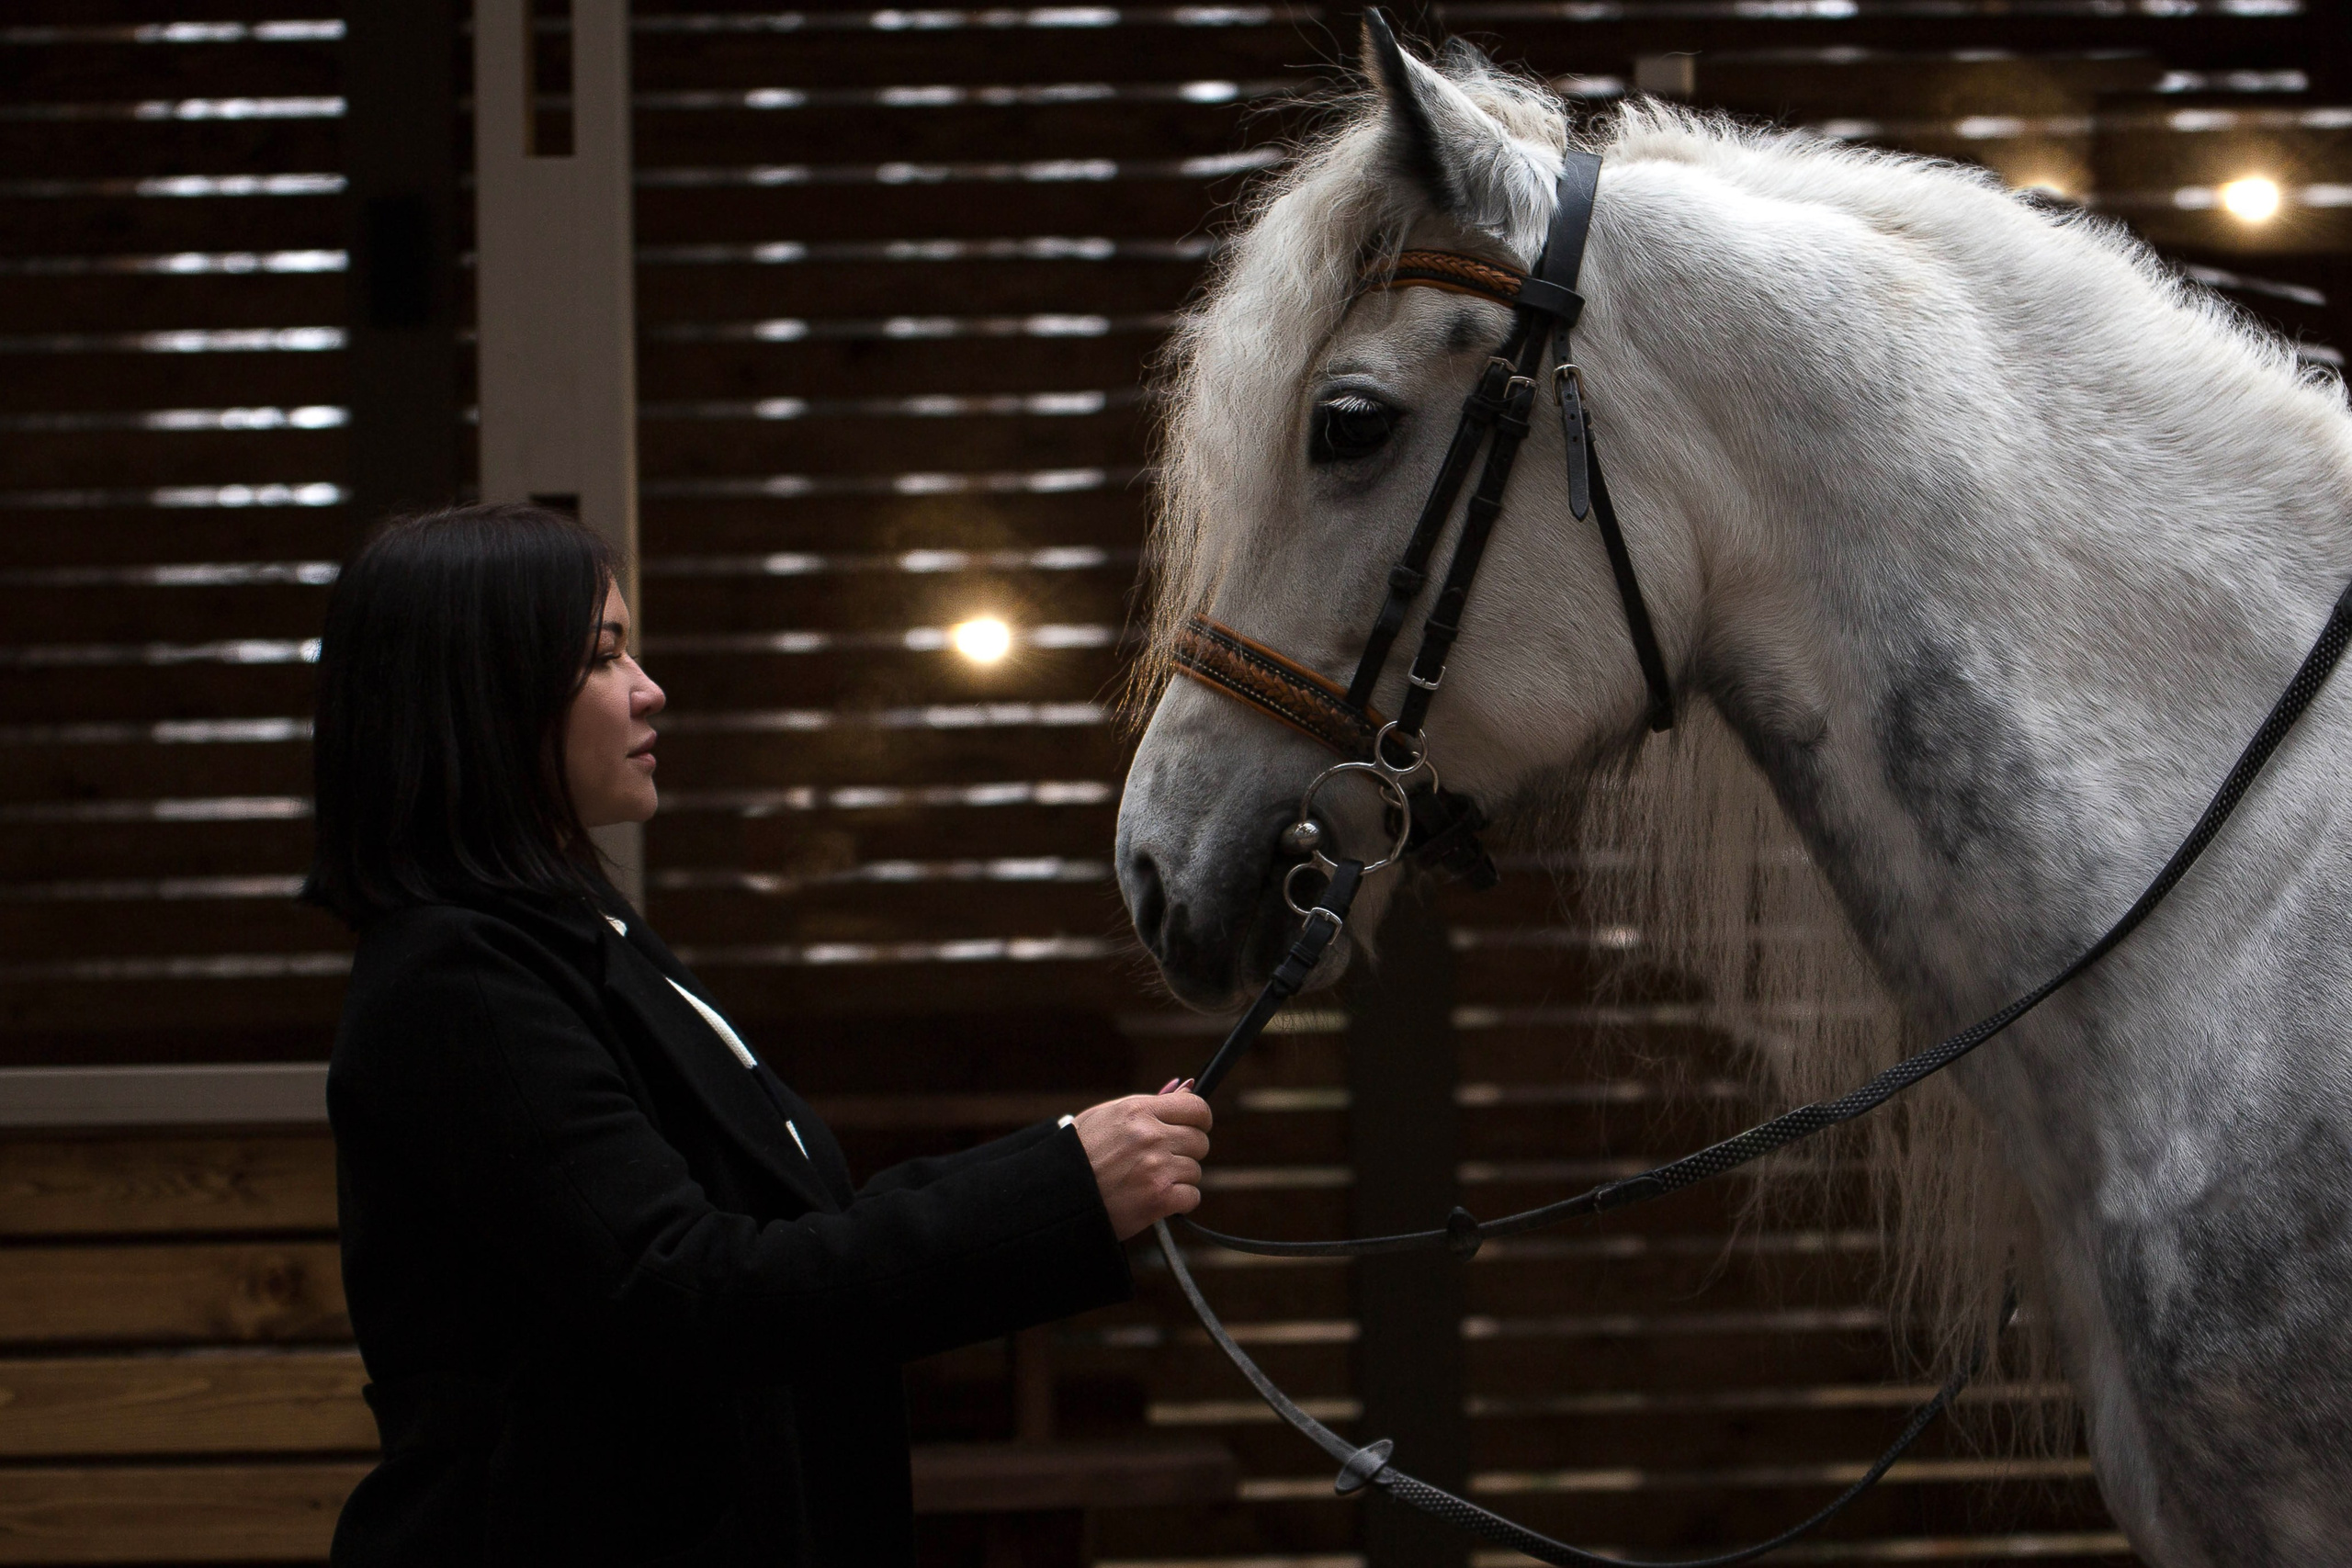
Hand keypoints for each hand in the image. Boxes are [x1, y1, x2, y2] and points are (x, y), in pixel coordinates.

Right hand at [1072, 1088, 1212, 1240]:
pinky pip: (1192, 1197)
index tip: (1193, 1129)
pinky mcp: (1159, 1198)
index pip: (1197, 1107)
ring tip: (1148, 1181)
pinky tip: (1154, 1199)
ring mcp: (1156, 1167)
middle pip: (1200, 1141)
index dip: (1200, 1120)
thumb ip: (1151, 1103)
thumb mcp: (1108, 1116)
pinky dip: (1177, 1201)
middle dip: (1186, 1152)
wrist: (1057, 1196)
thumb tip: (1188, 1087)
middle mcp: (1150, 1135)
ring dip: (1178, 1179)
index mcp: (1138, 1110)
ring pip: (1195, 1171)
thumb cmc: (1080, 1153)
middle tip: (1161, 1161)